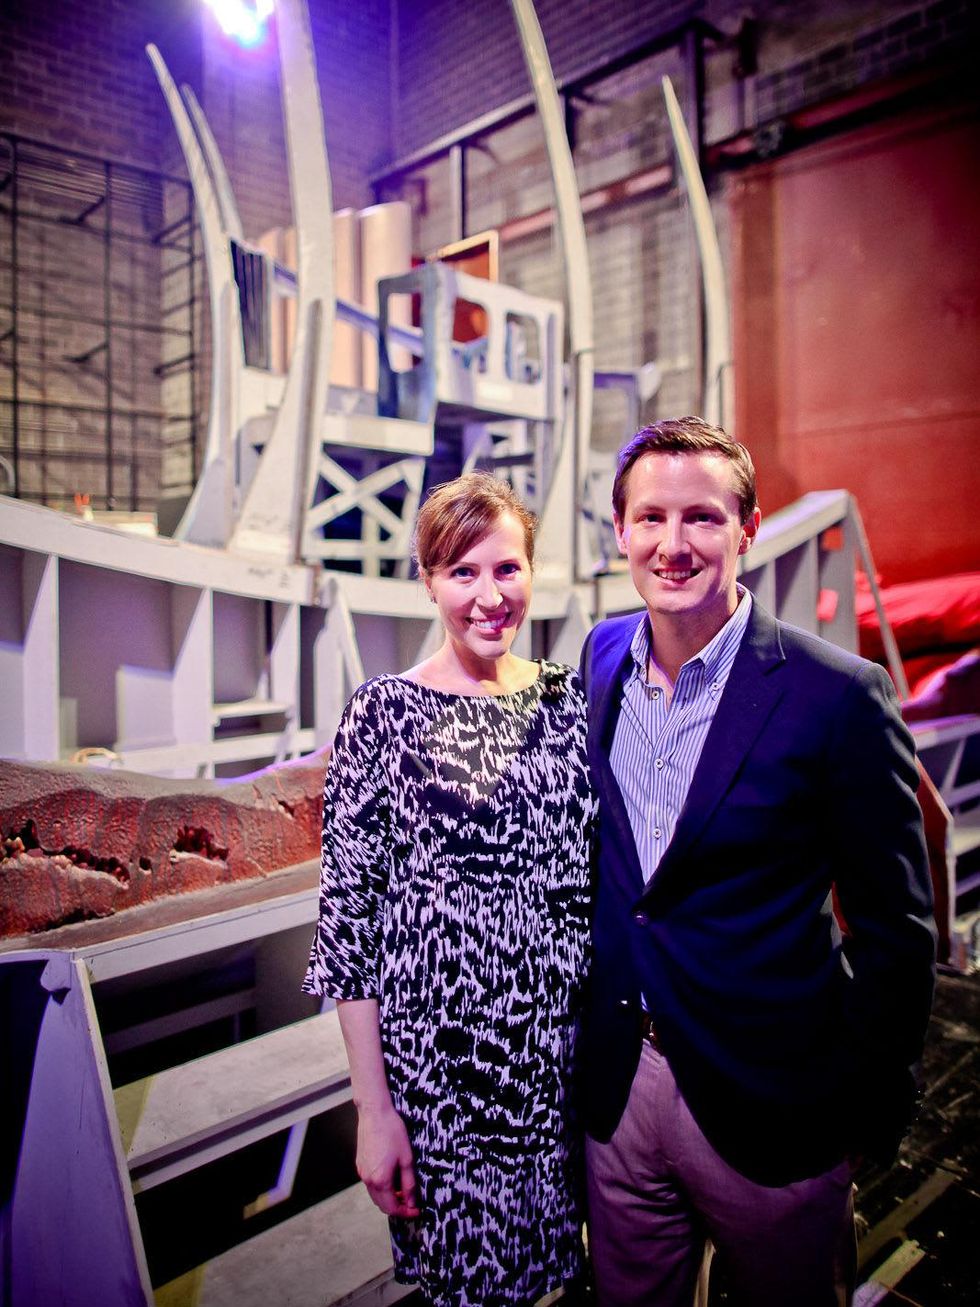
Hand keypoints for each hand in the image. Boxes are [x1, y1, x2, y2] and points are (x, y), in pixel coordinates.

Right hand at [355, 1104, 419, 1219]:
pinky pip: (370, 1184)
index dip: (405, 1212)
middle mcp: (368, 1180)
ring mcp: (362, 1172)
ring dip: (388, 1198)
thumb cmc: (392, 1132)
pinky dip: (381, 1188)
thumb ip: (409, 1183)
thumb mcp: (406, 1158)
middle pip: (381, 1205)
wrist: (374, 1113)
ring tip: (402, 1191)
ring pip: (375, 1195)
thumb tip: (412, 1202)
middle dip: (397, 1208)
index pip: (392, 1208)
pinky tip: (391, 1178)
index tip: (416, 1211)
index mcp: (380, 1180)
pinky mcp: (360, 1164)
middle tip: (411, 1203)